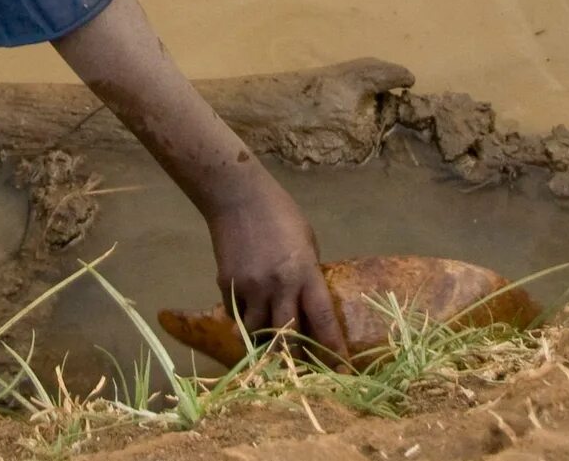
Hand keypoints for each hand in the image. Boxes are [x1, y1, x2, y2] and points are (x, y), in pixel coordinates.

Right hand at [206, 175, 344, 358]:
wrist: (237, 196)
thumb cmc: (280, 213)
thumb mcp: (306, 241)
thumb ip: (308, 273)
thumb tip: (307, 300)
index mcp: (305, 273)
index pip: (323, 319)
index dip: (332, 348)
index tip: (340, 371)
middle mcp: (279, 286)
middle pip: (287, 336)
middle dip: (294, 357)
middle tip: (299, 372)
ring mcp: (251, 288)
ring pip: (257, 332)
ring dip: (264, 342)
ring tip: (269, 348)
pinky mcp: (227, 285)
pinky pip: (237, 315)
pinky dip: (244, 320)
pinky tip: (247, 316)